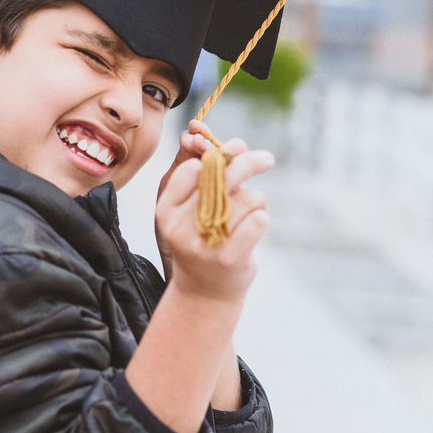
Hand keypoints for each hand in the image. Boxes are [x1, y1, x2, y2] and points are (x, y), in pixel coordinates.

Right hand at [154, 131, 273, 301]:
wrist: (204, 289)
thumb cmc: (204, 236)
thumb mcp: (196, 206)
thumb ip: (214, 174)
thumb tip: (238, 143)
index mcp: (166, 209)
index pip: (193, 169)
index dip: (216, 157)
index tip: (230, 155)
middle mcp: (179, 227)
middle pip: (221, 178)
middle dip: (248, 162)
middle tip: (267, 158)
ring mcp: (204, 244)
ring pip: (246, 198)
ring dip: (256, 200)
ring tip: (251, 213)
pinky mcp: (229, 259)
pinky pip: (258, 221)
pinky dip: (262, 217)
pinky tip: (256, 224)